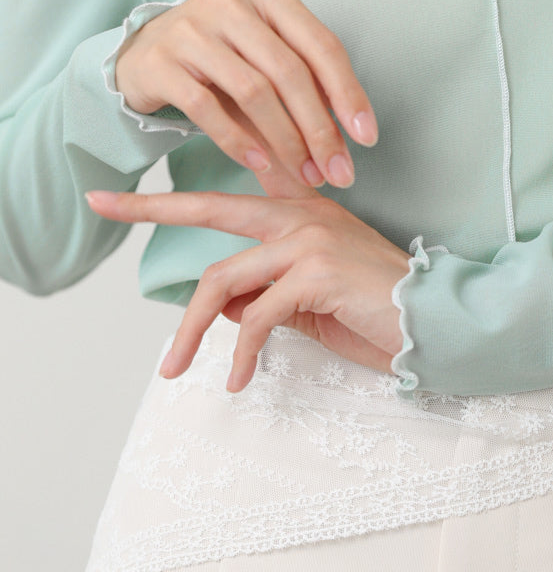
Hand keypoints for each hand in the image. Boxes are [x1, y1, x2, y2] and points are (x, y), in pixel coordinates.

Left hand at [84, 187, 412, 389]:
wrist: (434, 321)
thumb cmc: (375, 313)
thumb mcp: (308, 303)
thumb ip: (264, 293)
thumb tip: (218, 307)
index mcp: (300, 212)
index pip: (227, 195)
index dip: (172, 193)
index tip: (119, 192)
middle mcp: (302, 213)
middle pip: (211, 210)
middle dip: (151, 207)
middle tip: (101, 205)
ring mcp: (310, 237)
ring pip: (224, 278)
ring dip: (192, 330)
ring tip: (177, 370)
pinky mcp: (318, 271)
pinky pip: (257, 315)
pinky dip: (240, 353)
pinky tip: (238, 379)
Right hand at [114, 0, 377, 194]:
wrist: (144, 55)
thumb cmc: (222, 59)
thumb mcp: (266, 63)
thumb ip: (304, 97)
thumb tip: (343, 155)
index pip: (321, 45)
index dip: (349, 94)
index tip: (367, 138)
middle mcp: (230, 2)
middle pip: (290, 72)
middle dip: (319, 129)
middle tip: (336, 172)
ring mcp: (191, 29)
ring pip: (253, 91)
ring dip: (285, 141)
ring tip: (304, 174)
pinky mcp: (159, 62)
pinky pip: (206, 107)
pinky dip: (237, 140)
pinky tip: (259, 163)